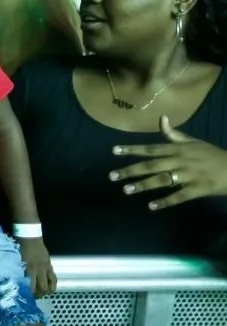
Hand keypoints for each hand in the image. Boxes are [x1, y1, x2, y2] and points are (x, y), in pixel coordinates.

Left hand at [18, 237, 56, 296]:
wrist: (29, 236)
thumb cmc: (18, 246)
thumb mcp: (15, 259)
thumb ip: (17, 270)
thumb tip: (14, 280)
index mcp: (27, 269)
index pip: (29, 286)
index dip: (28, 294)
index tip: (25, 298)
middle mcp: (37, 270)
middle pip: (41, 288)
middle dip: (38, 295)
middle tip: (33, 297)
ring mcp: (45, 268)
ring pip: (49, 285)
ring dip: (46, 292)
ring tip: (42, 294)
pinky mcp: (49, 265)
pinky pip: (53, 278)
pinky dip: (53, 285)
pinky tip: (50, 289)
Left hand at [111, 115, 226, 209]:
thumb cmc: (212, 155)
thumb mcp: (194, 142)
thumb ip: (174, 134)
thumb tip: (161, 118)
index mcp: (179, 149)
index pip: (151, 148)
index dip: (132, 149)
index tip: (114, 151)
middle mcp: (181, 160)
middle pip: (152, 165)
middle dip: (131, 170)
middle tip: (112, 176)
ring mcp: (190, 175)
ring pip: (162, 180)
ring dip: (144, 185)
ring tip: (127, 190)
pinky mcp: (199, 189)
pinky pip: (179, 196)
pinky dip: (166, 201)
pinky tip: (152, 206)